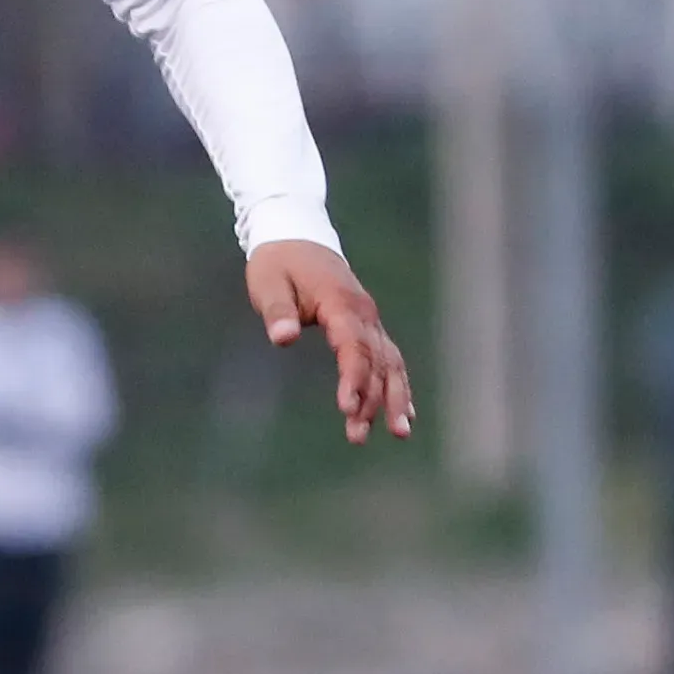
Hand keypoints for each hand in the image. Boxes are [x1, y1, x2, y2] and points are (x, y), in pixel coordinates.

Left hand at [247, 240, 415, 444]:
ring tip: (400, 434)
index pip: (353, 346)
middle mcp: (364, 313)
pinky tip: (404, 414)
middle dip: (372, 400)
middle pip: (376, 361)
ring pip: (390, 363)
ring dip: (394, 398)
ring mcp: (371, 320)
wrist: (297, 237)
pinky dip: (398, 386)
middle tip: (358, 436)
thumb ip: (278, 312)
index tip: (347, 408)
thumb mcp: (269, 284)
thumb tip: (283, 338)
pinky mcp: (369, 327)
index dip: (353, 378)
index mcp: (341, 304)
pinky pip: (390, 359)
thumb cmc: (278, 264)